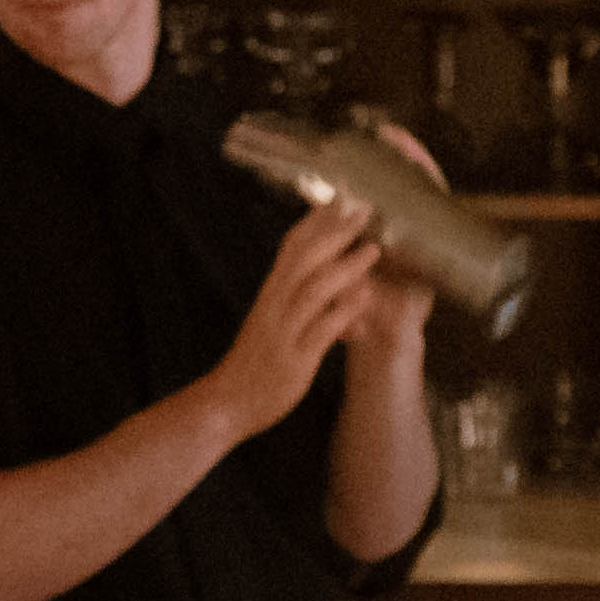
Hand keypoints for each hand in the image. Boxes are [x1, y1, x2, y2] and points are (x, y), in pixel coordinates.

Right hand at [213, 199, 386, 429]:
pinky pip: (320, 331)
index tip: (340, 197)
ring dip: (345, 266)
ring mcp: (283, 332)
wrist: (225, 403)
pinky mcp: (294, 360)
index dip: (315, 221)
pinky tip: (364, 299)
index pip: (291, 246)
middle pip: (303, 259)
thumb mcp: (269, 320)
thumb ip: (289, 294)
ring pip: (313, 290)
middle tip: (364, 209)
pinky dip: (342, 312)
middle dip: (335, 232)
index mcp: (270, 294)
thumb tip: (313, 269)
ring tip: (373, 249)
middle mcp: (274, 306)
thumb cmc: (252, 361)